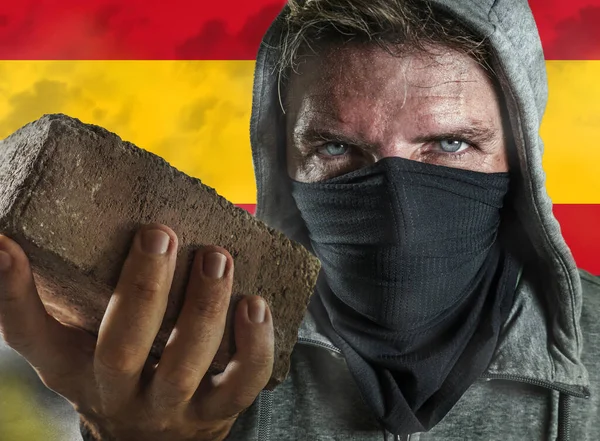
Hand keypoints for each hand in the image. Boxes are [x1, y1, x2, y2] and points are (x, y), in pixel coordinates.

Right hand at [0, 224, 273, 440]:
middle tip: (159, 234)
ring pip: (185, 364)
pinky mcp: (217, 410)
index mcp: (73, 367)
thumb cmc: (117, 373)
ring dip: (204, 308)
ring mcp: (171, 407)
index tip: (6, 244)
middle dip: (143, 288)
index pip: (29, 334)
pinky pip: (242, 383)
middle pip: (121, 347)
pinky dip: (254, 344)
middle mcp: (117, 392)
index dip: (13, 292)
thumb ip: (63, 299)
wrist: (154, 439)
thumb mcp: (78, 345)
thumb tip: (20, 236)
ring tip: (216, 258)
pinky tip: (256, 304)